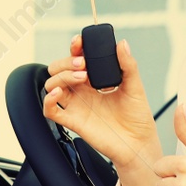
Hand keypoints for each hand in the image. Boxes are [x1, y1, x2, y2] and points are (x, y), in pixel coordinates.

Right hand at [42, 33, 159, 170]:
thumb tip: (123, 44)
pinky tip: (58, 93)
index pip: (76, 58)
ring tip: (81, 77)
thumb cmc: (137, 117)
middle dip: (66, 62)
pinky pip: (50, 111)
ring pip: (52, 85)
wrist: (138, 143)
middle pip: (58, 69)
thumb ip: (128, 65)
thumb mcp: (135, 86)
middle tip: (83, 64)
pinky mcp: (73, 121)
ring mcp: (76, 105)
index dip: (74, 48)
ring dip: (61, 76)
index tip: (79, 42)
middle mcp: (82, 91)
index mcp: (94, 80)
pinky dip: (48, 100)